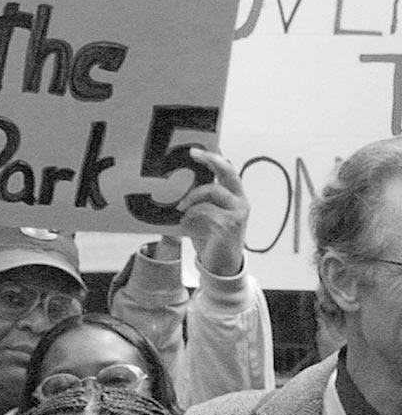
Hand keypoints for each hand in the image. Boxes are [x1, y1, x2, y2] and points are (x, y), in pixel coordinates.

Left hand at [175, 148, 247, 276]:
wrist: (219, 265)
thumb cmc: (210, 237)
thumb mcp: (203, 214)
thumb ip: (197, 200)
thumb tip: (174, 184)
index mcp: (235, 196)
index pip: (228, 171)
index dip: (215, 157)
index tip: (197, 148)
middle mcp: (240, 202)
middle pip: (229, 173)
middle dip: (212, 159)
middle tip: (194, 153)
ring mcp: (237, 213)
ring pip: (212, 191)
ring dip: (191, 197)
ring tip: (180, 209)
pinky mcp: (229, 225)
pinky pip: (206, 211)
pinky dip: (192, 215)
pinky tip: (185, 223)